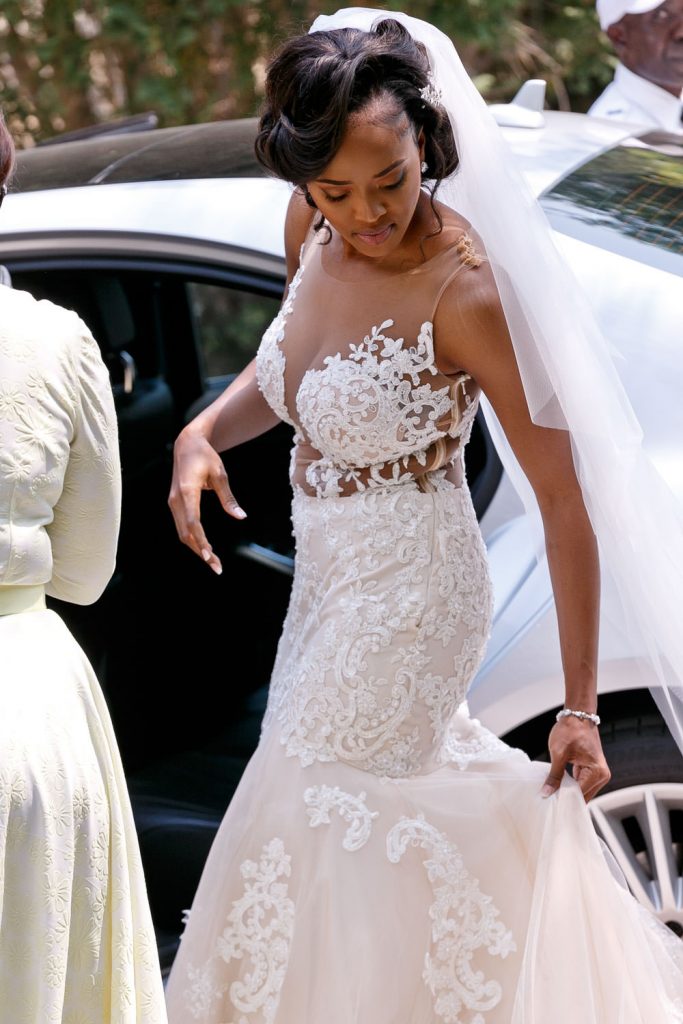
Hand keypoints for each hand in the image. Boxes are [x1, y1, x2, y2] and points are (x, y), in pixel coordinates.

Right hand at [167, 426, 245, 574]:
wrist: (186, 444)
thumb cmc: (205, 457)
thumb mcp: (220, 474)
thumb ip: (229, 498)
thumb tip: (241, 517)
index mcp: (187, 491)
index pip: (193, 522)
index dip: (201, 540)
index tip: (209, 555)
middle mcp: (176, 500)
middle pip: (186, 533)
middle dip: (201, 552)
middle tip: (218, 568)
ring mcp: (173, 503)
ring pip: (183, 533)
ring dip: (197, 548)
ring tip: (214, 562)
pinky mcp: (175, 505)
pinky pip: (183, 527)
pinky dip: (194, 539)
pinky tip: (206, 549)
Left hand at [541, 717, 609, 801]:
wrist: (577, 714)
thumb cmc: (571, 729)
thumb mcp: (558, 754)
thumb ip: (554, 776)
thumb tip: (547, 793)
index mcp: (598, 773)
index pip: (580, 795)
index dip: (564, 800)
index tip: (551, 804)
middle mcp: (602, 775)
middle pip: (583, 796)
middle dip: (567, 798)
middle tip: (549, 800)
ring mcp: (598, 773)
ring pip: (582, 791)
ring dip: (568, 792)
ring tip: (553, 794)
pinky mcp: (592, 770)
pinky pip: (582, 784)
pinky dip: (571, 785)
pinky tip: (559, 786)